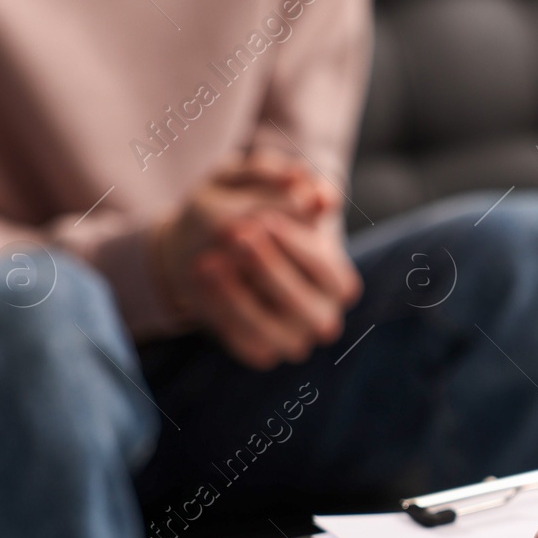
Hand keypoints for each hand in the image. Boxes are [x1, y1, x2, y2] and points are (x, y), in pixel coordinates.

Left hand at [151, 153, 360, 368]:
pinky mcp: (262, 352)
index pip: (329, 272)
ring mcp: (294, 339)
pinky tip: (201, 276)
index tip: (265, 222)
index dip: (300, 248)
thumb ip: (286, 186)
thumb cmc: (243, 210)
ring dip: (241, 299)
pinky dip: (221, 310)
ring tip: (208, 262)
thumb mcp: (254, 185)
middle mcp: (322, 315)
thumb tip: (322, 197)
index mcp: (336, 280)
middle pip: (309, 308)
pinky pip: (245, 343)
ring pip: (278, 333)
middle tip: (236, 236)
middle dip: (272, 273)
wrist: (204, 244)